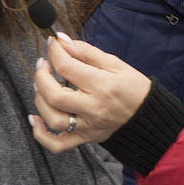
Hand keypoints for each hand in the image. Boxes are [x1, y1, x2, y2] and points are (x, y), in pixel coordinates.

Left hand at [29, 33, 151, 152]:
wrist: (148, 117)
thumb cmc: (133, 87)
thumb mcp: (115, 64)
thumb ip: (86, 52)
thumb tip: (62, 40)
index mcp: (103, 85)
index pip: (67, 67)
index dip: (54, 51)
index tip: (52, 44)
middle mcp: (94, 108)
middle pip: (55, 95)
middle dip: (41, 76)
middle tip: (43, 64)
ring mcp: (88, 126)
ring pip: (53, 119)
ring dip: (40, 100)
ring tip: (42, 87)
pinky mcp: (84, 138)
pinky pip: (57, 144)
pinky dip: (41, 134)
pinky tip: (35, 119)